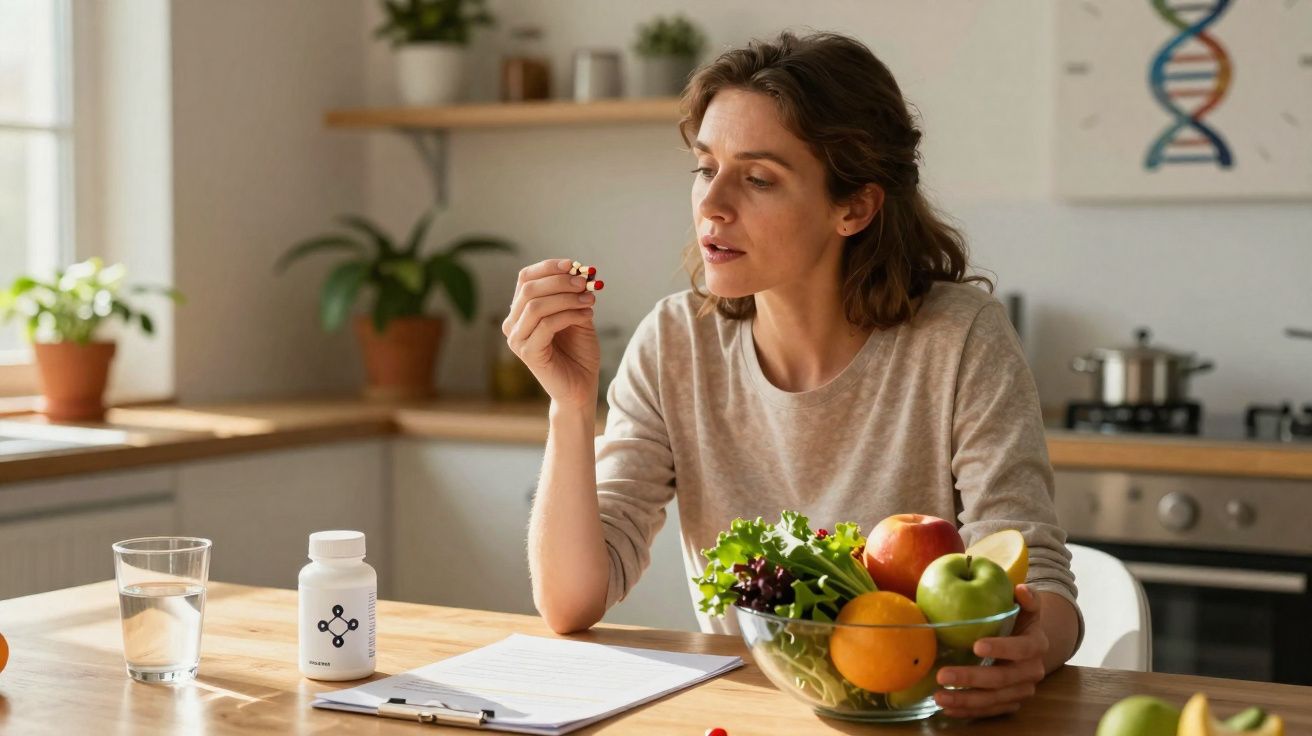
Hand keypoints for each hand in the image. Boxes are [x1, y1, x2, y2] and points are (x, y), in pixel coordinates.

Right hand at [503, 259, 599, 408]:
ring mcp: (516, 339)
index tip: (574, 265)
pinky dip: (568, 315)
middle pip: (529, 289)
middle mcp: (513, 323)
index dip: (548, 267)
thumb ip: (574, 295)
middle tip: (585, 282)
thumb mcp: (578, 315)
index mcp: (521, 311)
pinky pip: (546, 325)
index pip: (525, 278)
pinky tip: (586, 314)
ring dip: (567, 298)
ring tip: (590, 299)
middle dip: (560, 281)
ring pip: (536, 306)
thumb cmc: (578, 352)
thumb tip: (581, 272)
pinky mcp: (527, 353)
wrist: (581, 386)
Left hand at [933, 583, 1047, 719]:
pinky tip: (948, 708)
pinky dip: (968, 711)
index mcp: (1036, 644)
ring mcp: (1021, 690)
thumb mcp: (1026, 606)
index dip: (1001, 649)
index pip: (1021, 649)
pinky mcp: (1010, 703)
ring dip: (965, 699)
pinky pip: (989, 711)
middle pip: (1002, 679)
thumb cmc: (1019, 621)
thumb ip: (1027, 598)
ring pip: (994, 699)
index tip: (976, 646)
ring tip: (939, 696)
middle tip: (943, 675)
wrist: (1029, 646)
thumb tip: (1021, 589)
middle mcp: (1032, 671)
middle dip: (971, 678)